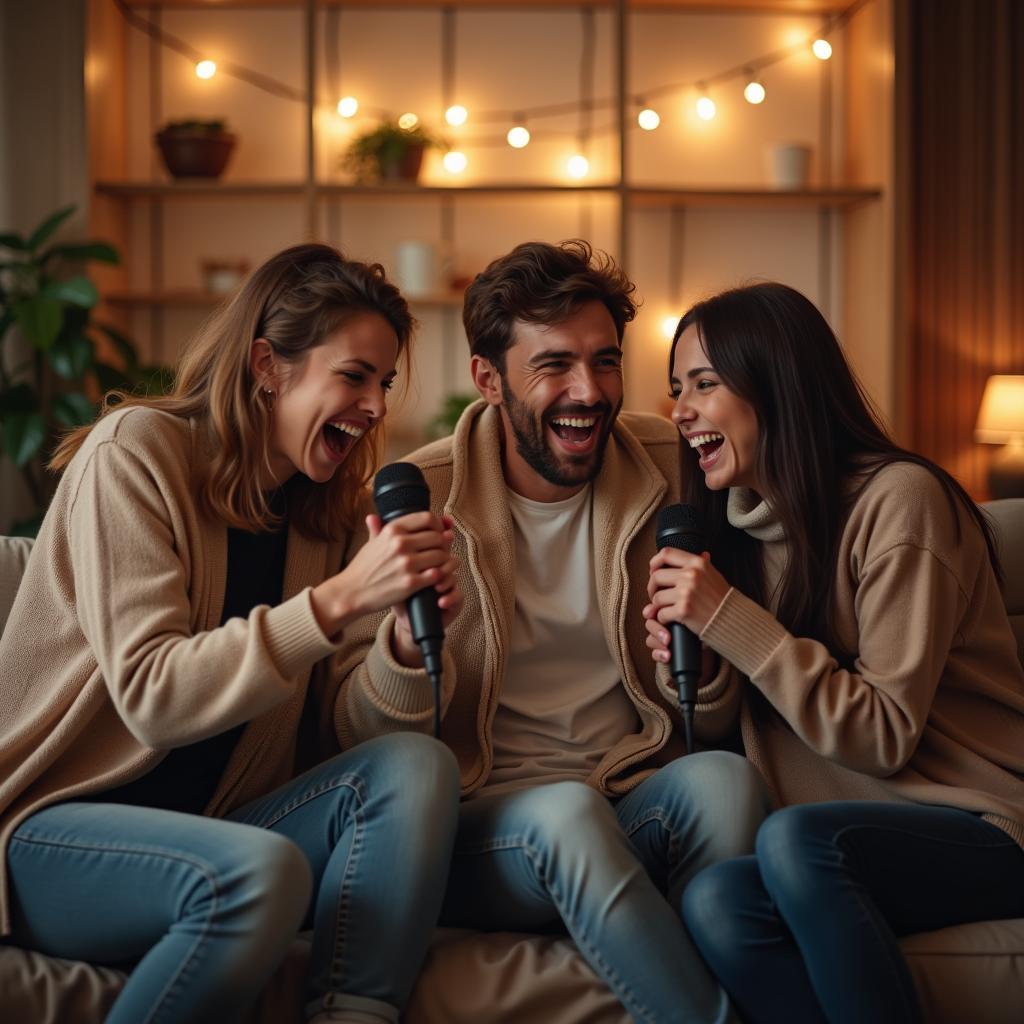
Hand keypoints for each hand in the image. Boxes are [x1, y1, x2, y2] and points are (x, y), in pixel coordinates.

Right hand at [312, 511, 457, 636]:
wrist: (352, 592)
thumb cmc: (363, 568)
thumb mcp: (370, 542)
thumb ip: (377, 528)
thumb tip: (375, 516)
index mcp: (393, 529)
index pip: (427, 518)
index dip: (438, 525)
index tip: (439, 532)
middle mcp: (400, 543)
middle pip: (438, 537)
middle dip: (443, 544)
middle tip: (441, 551)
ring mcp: (406, 563)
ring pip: (441, 555)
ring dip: (443, 561)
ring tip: (437, 564)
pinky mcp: (410, 583)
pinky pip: (437, 574)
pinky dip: (439, 575)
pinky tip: (433, 577)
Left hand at [391, 547, 462, 668]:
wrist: (400, 616)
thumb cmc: (391, 585)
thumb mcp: (386, 562)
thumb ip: (379, 538)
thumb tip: (370, 517)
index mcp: (429, 551)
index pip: (440, 538)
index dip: (439, 537)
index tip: (433, 539)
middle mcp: (442, 565)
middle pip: (449, 553)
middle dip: (443, 558)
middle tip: (432, 567)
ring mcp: (449, 582)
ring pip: (456, 574)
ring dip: (448, 578)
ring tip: (436, 587)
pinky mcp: (453, 600)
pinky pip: (457, 595)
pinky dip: (450, 597)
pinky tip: (440, 602)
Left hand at [642, 548, 730, 665]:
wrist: (732, 619)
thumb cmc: (722, 599)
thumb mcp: (714, 575)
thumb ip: (704, 564)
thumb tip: (703, 553)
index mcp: (697, 563)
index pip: (666, 553)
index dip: (655, 562)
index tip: (653, 572)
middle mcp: (691, 575)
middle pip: (656, 576)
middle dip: (652, 587)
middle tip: (656, 595)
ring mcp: (687, 592)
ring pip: (657, 597)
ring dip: (657, 605)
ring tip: (665, 608)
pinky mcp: (684, 610)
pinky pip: (661, 613)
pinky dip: (662, 618)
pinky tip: (670, 620)